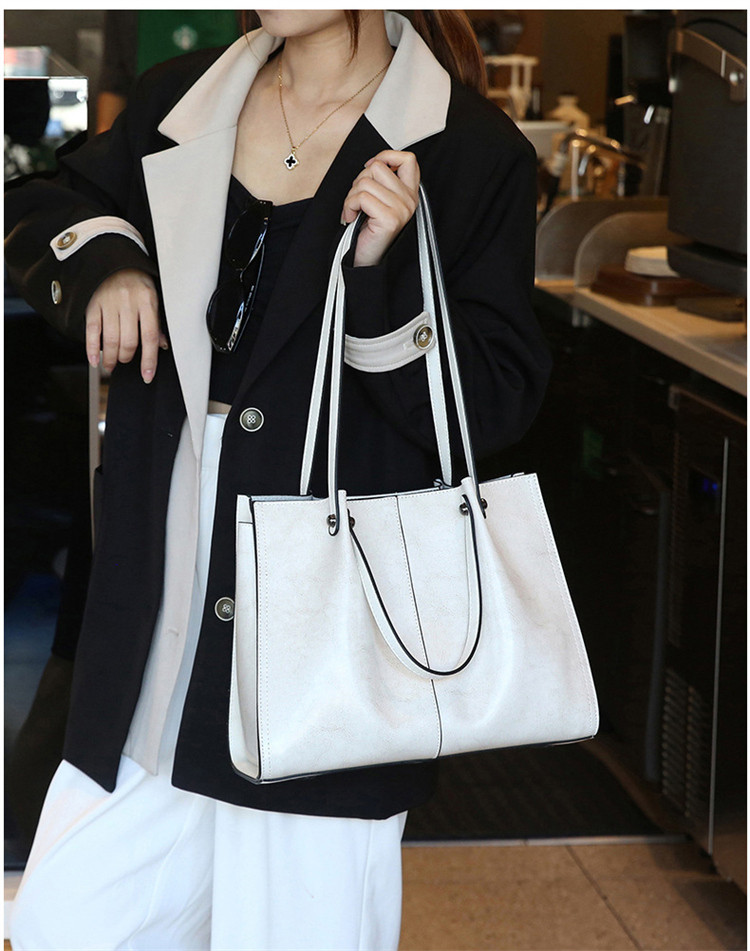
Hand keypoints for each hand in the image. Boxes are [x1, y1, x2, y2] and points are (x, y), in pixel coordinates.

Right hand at [85, 269, 166, 382]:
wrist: (112, 255)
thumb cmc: (136, 280)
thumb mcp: (152, 296)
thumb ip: (156, 320)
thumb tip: (162, 346)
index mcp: (148, 301)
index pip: (150, 337)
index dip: (149, 360)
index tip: (147, 376)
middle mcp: (128, 303)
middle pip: (129, 342)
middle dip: (127, 358)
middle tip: (125, 361)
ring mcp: (109, 303)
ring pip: (110, 340)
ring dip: (111, 358)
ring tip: (111, 365)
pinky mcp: (92, 304)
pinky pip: (92, 330)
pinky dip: (92, 349)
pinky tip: (95, 360)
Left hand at [342, 150, 419, 267]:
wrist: (366, 261)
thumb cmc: (369, 232)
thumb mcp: (380, 201)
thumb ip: (383, 182)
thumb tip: (373, 163)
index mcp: (410, 194)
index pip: (408, 159)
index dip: (386, 157)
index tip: (371, 169)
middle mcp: (409, 200)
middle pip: (378, 167)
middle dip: (359, 181)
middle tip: (358, 201)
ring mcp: (401, 209)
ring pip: (365, 181)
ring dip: (351, 196)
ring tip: (354, 211)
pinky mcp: (390, 218)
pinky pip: (361, 197)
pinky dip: (348, 206)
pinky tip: (351, 218)